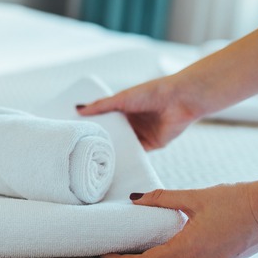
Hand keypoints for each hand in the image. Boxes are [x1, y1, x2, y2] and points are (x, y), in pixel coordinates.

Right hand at [76, 76, 200, 150]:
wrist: (179, 100)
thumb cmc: (151, 93)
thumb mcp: (122, 98)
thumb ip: (101, 105)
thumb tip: (78, 109)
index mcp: (125, 108)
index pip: (106, 119)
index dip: (94, 125)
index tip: (78, 133)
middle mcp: (133, 121)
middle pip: (114, 134)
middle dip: (102, 141)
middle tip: (82, 150)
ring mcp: (142, 133)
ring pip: (124, 145)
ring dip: (114, 151)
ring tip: (94, 161)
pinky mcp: (152, 144)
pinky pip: (137, 153)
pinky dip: (128, 158)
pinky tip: (115, 164)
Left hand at [103, 183, 257, 257]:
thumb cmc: (237, 200)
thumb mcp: (195, 196)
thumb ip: (163, 199)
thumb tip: (135, 199)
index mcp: (190, 249)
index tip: (105, 255)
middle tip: (116, 244)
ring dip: (157, 255)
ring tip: (136, 240)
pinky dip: (175, 253)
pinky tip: (167, 239)